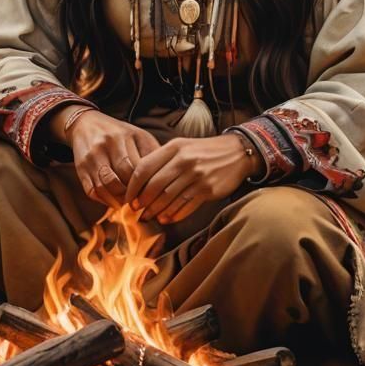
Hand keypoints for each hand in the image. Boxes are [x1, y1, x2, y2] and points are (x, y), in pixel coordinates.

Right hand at [64, 110, 159, 205]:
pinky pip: (91, 190)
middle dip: (132, 195)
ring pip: (105, 186)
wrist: (86, 124)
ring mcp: (93, 156)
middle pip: (122, 178)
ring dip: (117, 200)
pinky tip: (113, 202)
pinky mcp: (80, 167)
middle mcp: (108, 144)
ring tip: (127, 205)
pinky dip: (103, 200)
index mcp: (127, 136)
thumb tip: (167, 176)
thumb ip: (152, 153)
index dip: (146, 186)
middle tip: (141, 204)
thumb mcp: (138, 136)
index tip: (153, 196)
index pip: (139, 167)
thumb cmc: (119, 134)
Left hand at [124, 133, 262, 224]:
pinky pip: (185, 206)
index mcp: (174, 147)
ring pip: (168, 198)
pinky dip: (173, 215)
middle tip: (136, 211)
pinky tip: (167, 219)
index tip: (128, 198)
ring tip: (149, 217)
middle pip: (154, 186)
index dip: (132, 187)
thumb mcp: (182, 147)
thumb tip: (139, 184)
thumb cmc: (203, 151)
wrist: (236, 153)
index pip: (144, 168)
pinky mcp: (208, 189)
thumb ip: (162, 160)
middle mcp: (184, 160)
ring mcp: (197, 175)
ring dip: (156, 211)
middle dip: (142, 202)